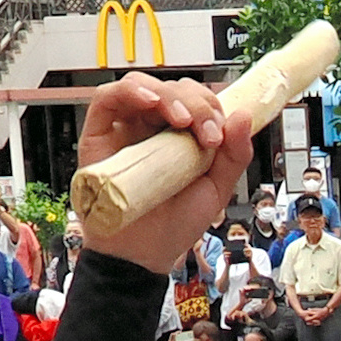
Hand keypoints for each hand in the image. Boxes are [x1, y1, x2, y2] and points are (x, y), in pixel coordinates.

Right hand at [74, 73, 257, 274]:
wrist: (144, 255)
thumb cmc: (174, 224)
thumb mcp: (216, 189)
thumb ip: (234, 155)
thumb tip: (242, 116)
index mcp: (179, 135)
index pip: (195, 98)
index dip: (211, 105)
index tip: (221, 131)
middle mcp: (151, 127)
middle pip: (173, 89)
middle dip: (198, 104)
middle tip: (207, 134)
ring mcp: (124, 128)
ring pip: (142, 85)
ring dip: (169, 96)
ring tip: (184, 121)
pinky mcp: (98, 134)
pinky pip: (107, 97)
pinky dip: (131, 91)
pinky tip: (151, 103)